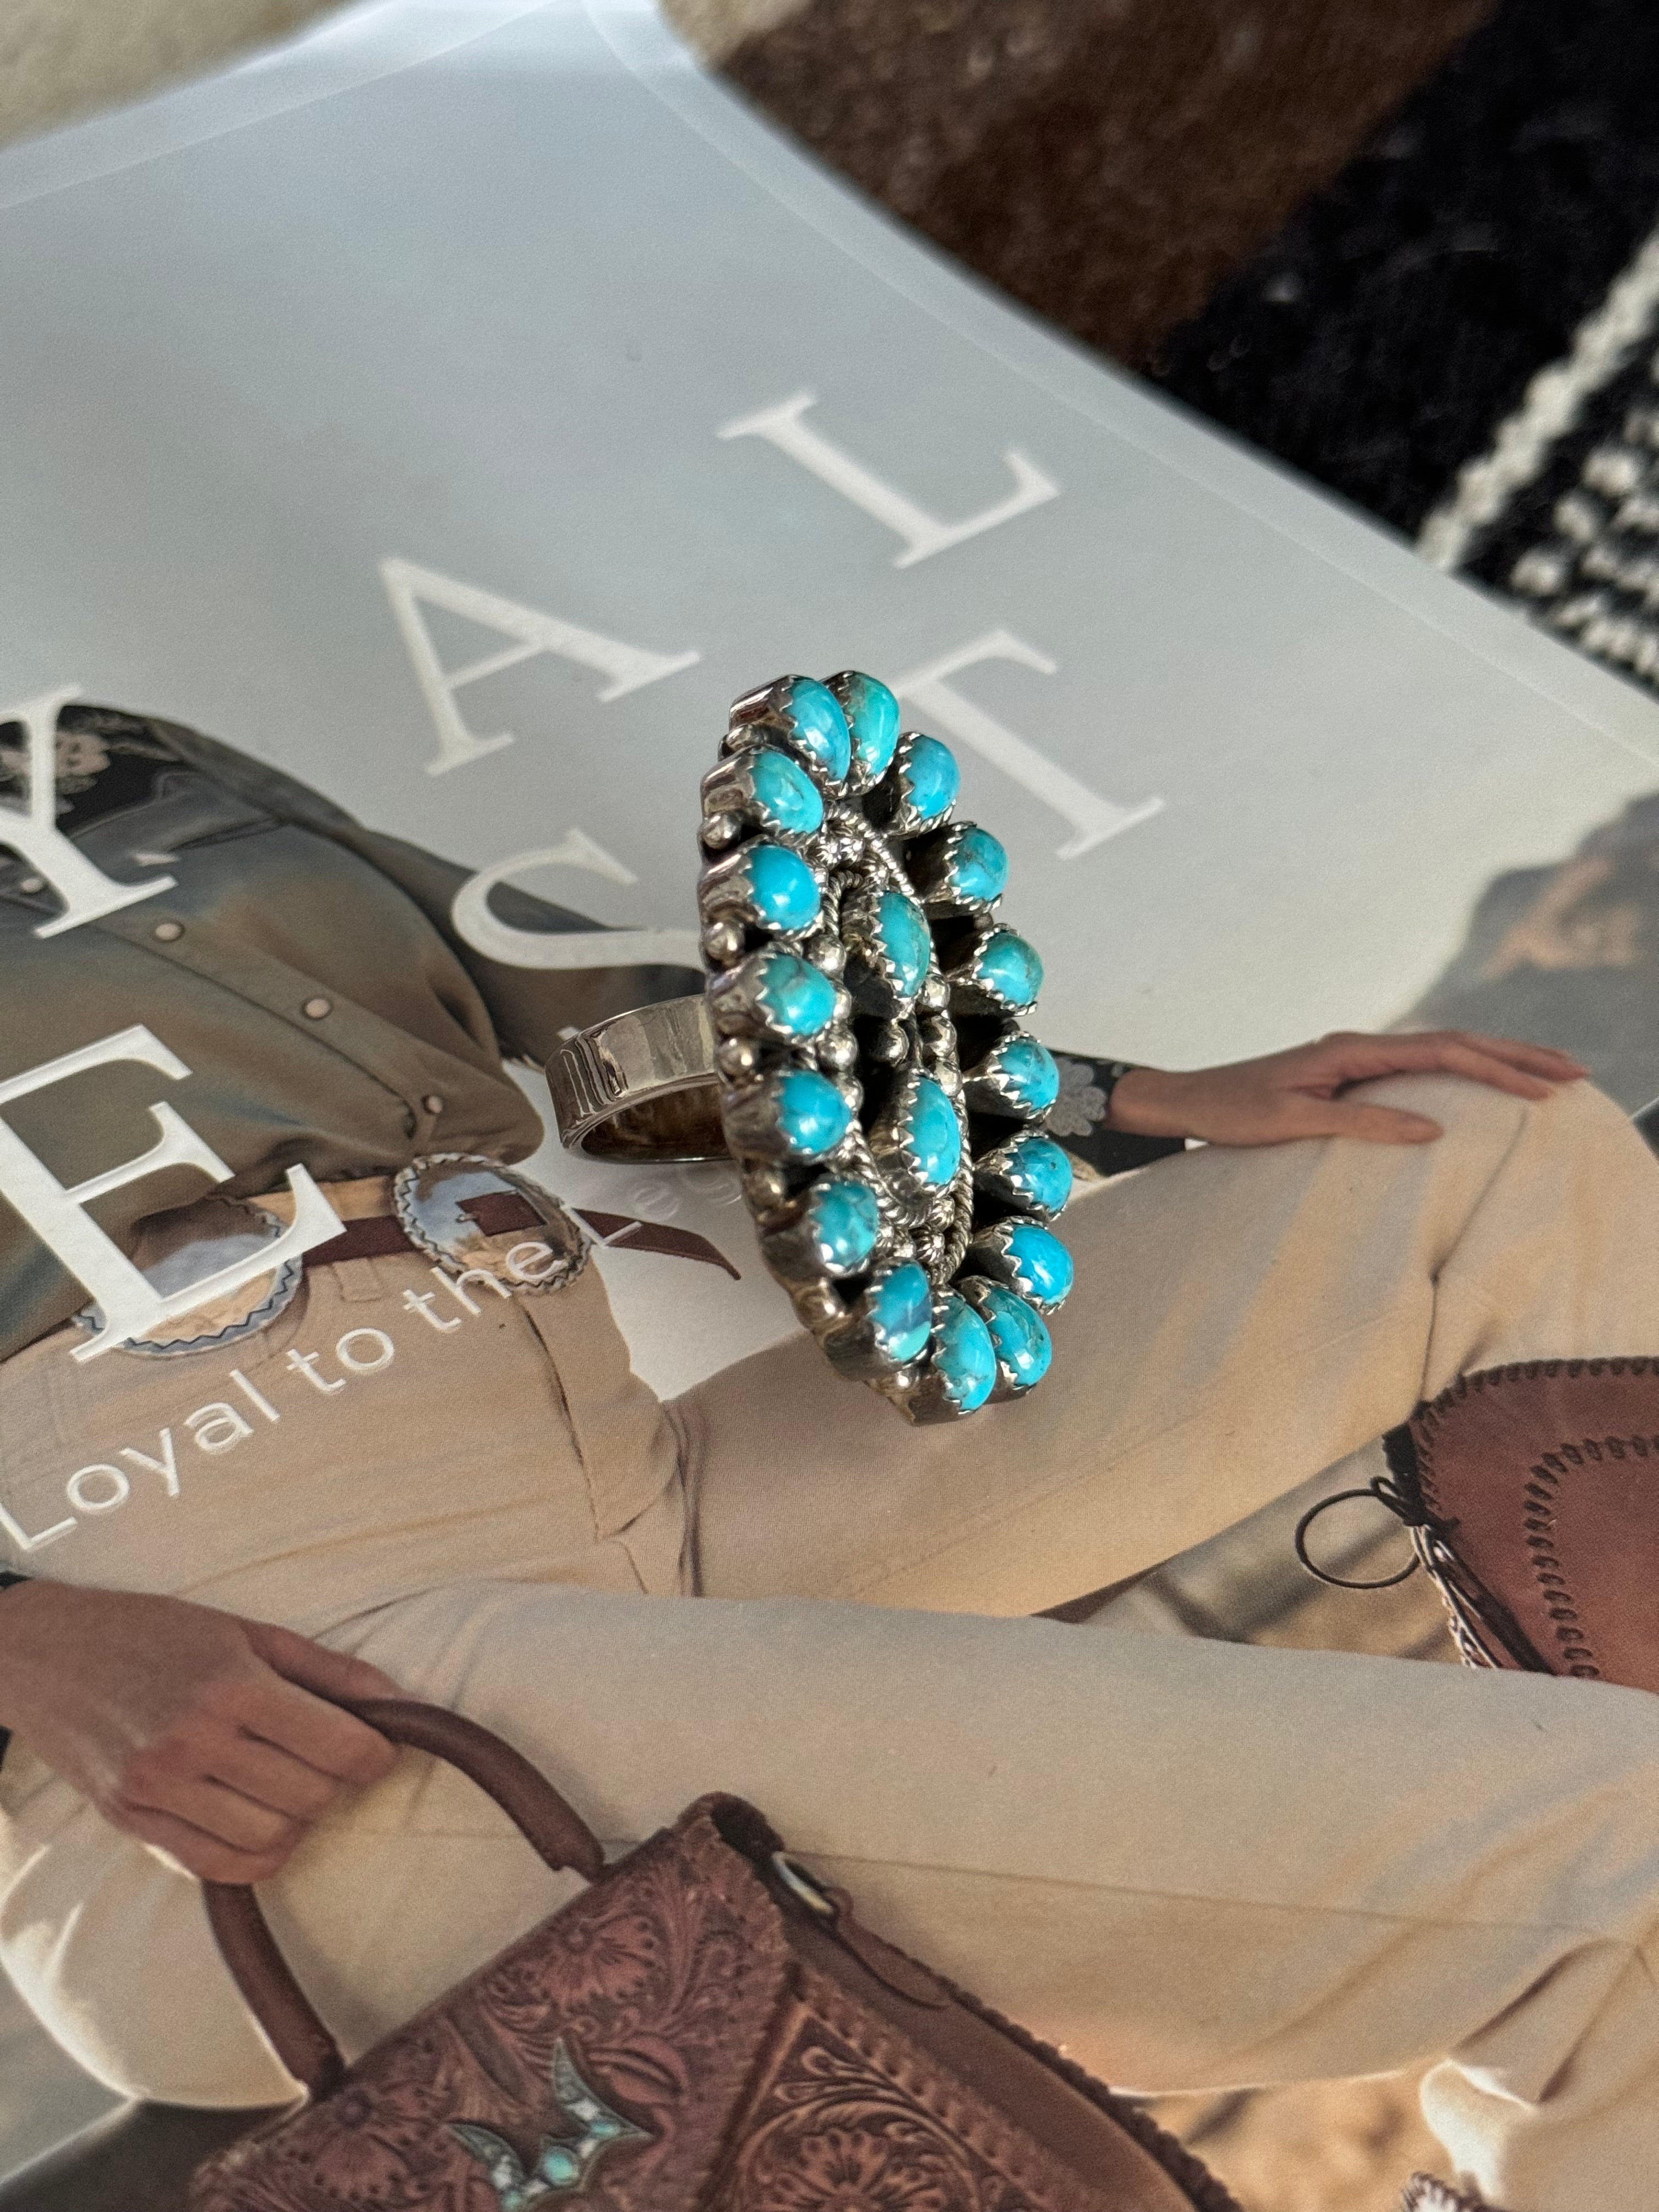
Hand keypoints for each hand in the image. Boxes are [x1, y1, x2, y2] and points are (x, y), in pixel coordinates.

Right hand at [0, 1583, 401, 1881]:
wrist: (50, 1653)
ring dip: (298, 1820)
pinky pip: (215, 1866)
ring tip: (289, 1784)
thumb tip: (396, 1701)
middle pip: (310, 1796)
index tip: (380, 1749)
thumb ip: (327, 1669)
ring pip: (271, 1837)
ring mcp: (157, 1787)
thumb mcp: (247, 1630)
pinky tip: (260, 1822)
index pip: (337, 1746)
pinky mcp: (130, 1820)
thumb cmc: (156, 1633)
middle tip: (330, 1759)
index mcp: (231, 1685)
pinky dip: (255, 1856)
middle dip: (338, 1783)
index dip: (376, 1755)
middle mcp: (193, 1741)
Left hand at [1107, 1030, 1587, 1147]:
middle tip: (1575, 1073)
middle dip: (1516, 1056)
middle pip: (1455, 1043)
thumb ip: (1363, 1126)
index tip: (1547, 1084)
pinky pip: (1421, 1068)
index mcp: (1352, 1051)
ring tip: (1547, 1074)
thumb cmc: (1231, 1113)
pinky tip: (1484, 1081)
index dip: (1500, 1067)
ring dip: (1495, 1060)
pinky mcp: (1349, 1076)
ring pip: (1442, 1052)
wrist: (1185, 1099)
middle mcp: (1359, 1047)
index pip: (1444, 1053)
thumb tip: (1434, 1130)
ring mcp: (1356, 1059)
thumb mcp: (1294, 1123)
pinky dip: (1462, 1071)